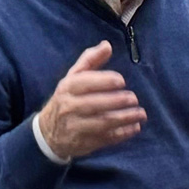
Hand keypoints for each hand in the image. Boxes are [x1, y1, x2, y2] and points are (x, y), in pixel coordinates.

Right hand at [36, 41, 145, 160]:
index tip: (121, 80)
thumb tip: (107, 45)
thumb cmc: (66, 99)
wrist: (48, 133)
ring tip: (141, 114)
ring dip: (124, 118)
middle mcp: (70, 107)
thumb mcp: (73, 77)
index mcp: (67, 88)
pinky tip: (135, 127)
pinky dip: (123, 134)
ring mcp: (77, 127)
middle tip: (134, 98)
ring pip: (102, 122)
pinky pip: (106, 138)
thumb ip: (90, 60)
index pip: (85, 83)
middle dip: (117, 101)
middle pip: (95, 104)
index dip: (104, 81)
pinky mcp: (85, 143)